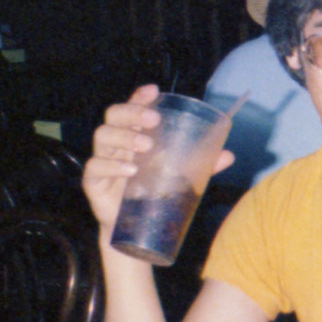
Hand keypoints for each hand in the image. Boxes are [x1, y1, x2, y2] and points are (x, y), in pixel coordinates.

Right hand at [82, 85, 233, 231]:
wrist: (136, 230)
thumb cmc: (155, 193)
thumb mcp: (182, 176)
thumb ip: (202, 164)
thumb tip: (229, 155)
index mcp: (135, 135)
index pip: (133, 108)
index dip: (139, 97)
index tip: (154, 91)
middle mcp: (116, 144)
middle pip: (114, 116)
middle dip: (132, 113)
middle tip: (153, 120)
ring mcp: (102, 160)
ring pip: (103, 136)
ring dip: (124, 137)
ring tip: (145, 146)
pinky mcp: (93, 183)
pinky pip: (95, 167)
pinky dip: (112, 166)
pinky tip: (130, 170)